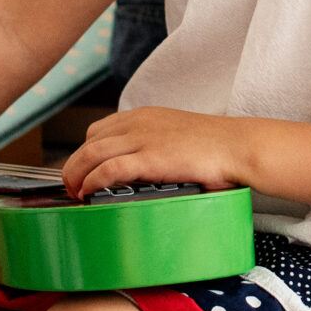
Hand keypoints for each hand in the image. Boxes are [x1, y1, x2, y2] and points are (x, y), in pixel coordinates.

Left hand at [61, 106, 254, 195]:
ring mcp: (143, 138)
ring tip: (76, 194)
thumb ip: (156, 144)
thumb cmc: (215, 147)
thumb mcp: (178, 135)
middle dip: (74, 166)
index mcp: (145, 115)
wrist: (237, 146)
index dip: (85, 152)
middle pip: (88, 141)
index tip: (83, 172)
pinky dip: (93, 181)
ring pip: (90, 154)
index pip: (99, 130)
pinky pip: (108, 169)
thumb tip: (142, 169)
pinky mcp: (149, 157)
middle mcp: (139, 122)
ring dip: (76, 175)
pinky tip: (90, 193)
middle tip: (73, 188)